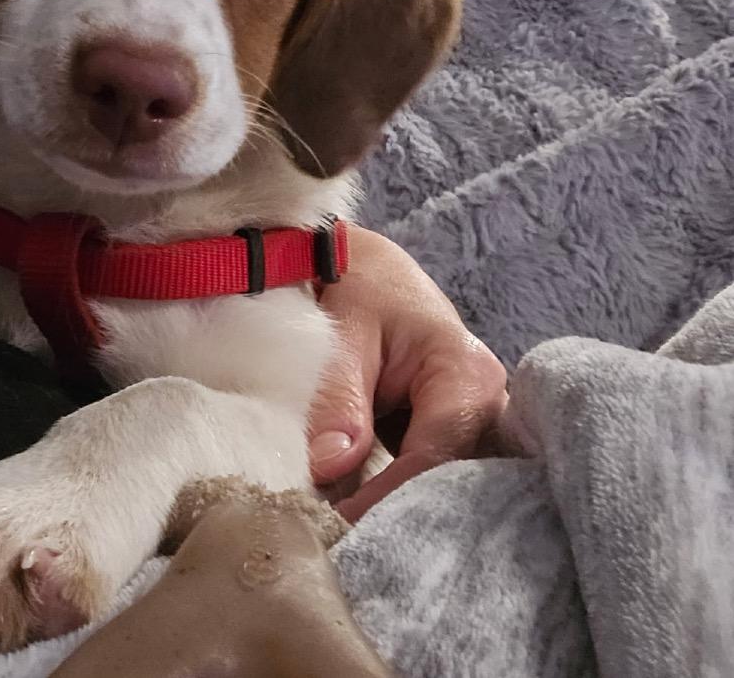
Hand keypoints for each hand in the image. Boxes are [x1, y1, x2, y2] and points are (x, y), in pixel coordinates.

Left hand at [310, 226, 507, 521]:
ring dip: (400, 514)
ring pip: (444, 490)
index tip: (340, 529)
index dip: (388, 499)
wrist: (365, 268)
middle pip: (452, 486)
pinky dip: (397, 500)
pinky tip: (366, 524)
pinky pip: (430, 481)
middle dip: (403, 519)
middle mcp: (487, 409)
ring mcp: (473, 429)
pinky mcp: (450, 441)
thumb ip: (336, 395)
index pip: (435, 457)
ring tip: (354, 542)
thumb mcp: (341, 330)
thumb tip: (329, 467)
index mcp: (469, 375)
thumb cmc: (359, 286)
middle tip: (347, 548)